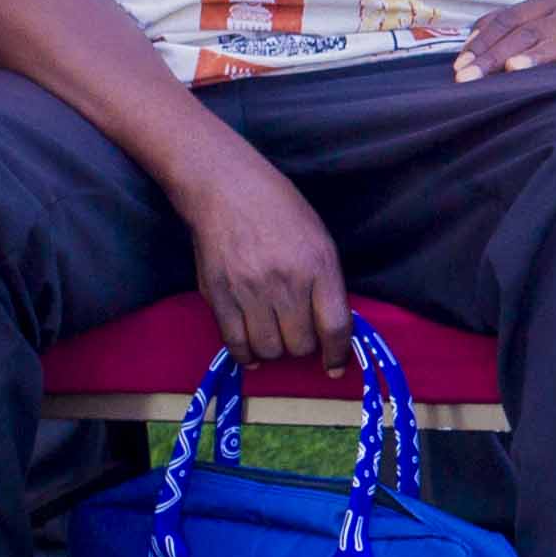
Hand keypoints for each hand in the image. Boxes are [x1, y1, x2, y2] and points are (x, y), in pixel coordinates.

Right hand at [172, 138, 352, 368]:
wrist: (226, 189)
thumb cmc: (280, 209)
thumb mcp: (320, 239)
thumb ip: (326, 282)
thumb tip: (330, 325)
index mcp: (319, 266)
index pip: (335, 326)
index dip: (337, 354)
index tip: (335, 366)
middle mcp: (286, 283)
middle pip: (300, 344)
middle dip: (304, 347)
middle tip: (299, 335)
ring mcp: (249, 291)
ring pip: (269, 350)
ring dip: (276, 351)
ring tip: (276, 337)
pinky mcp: (218, 296)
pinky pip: (235, 343)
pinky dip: (246, 355)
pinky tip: (252, 352)